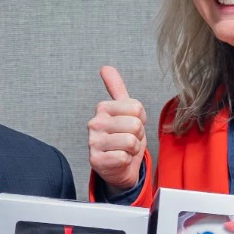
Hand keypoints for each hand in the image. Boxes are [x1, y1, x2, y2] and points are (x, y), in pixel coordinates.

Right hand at [87, 66, 148, 192]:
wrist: (119, 166)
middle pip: (135, 124)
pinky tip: (119, 160)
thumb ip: (116, 88)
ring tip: (124, 149)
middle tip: (128, 140)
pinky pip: (124, 157)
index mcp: (103, 108)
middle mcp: (95, 123)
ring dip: (133, 149)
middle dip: (137, 135)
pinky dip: (126, 161)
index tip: (130, 125)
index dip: (140, 119)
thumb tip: (105, 67)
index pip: (137, 107)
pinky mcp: (96, 161)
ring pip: (130, 141)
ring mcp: (93, 142)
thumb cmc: (123, 137)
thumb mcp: (124, 111)